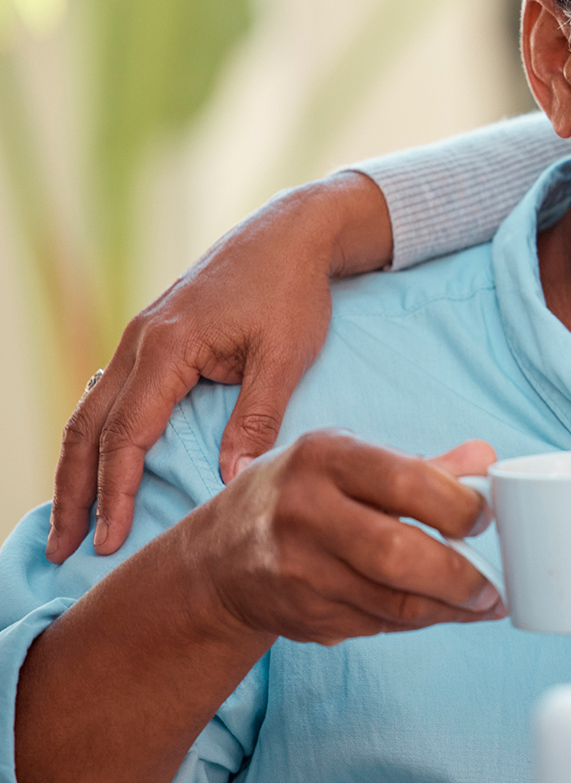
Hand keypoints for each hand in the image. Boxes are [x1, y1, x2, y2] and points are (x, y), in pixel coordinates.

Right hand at [48, 170, 394, 562]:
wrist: (292, 233)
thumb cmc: (293, 291)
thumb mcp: (286, 355)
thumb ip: (256, 416)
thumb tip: (232, 480)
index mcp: (166, 348)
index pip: (126, 436)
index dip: (114, 492)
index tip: (109, 540)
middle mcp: (139, 342)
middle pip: (89, 429)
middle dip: (74, 492)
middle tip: (64, 548)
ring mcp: (140, 338)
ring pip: (91, 411)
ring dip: (77, 467)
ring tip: (71, 519)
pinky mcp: (152, 337)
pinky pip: (110, 394)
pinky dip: (96, 436)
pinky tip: (98, 465)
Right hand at [188, 432, 502, 644]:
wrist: (217, 560)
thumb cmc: (300, 497)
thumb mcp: (346, 461)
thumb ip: (421, 466)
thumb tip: (488, 460)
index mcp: (324, 458)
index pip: (408, 482)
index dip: (459, 505)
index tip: (486, 519)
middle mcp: (303, 513)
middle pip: (398, 553)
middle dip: (459, 575)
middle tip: (494, 583)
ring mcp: (297, 571)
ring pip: (392, 601)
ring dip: (449, 609)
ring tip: (484, 603)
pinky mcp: (301, 616)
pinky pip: (378, 624)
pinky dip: (417, 621)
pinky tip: (440, 611)